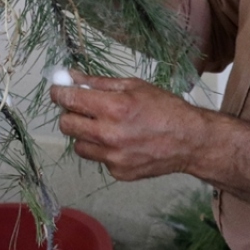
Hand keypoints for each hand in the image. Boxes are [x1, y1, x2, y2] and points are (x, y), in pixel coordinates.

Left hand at [49, 69, 207, 180]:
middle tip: (82, 109)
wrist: (191, 141)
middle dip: (70, 114)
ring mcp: (113, 157)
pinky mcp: (118, 172)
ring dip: (84, 134)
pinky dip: (103, 150)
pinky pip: (98, 159)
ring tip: (104, 127)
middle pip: (66, 125)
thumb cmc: (165, 109)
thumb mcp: (133, 86)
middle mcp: (110, 135)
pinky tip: (121, 142)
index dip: (59, 93)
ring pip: (78, 145)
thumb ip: (98, 83)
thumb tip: (71, 76)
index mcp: (114, 108)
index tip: (59, 90)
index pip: (69, 100)